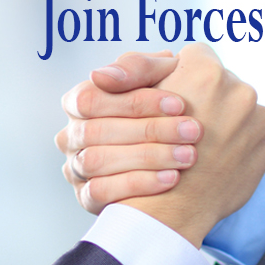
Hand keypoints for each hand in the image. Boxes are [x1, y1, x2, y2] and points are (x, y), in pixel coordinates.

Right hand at [55, 51, 203, 214]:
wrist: (180, 154)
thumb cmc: (164, 107)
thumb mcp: (158, 79)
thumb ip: (137, 67)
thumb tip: (102, 75)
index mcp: (79, 102)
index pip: (91, 99)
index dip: (134, 102)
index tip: (179, 104)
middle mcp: (71, 135)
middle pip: (95, 131)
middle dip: (149, 130)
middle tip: (192, 131)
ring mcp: (75, 168)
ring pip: (97, 162)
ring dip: (147, 158)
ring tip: (188, 156)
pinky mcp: (85, 197)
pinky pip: (101, 192)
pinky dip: (138, 184)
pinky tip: (172, 178)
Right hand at [122, 44, 264, 246]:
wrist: (171, 209)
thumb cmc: (147, 155)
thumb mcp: (135, 103)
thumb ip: (147, 71)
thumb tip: (168, 53)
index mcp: (205, 72)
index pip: (195, 55)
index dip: (182, 75)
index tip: (174, 99)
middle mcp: (238, 88)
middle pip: (222, 81)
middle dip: (209, 99)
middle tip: (189, 126)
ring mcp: (258, 116)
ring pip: (241, 108)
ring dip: (228, 121)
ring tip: (205, 146)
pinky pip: (257, 134)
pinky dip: (243, 143)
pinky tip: (222, 159)